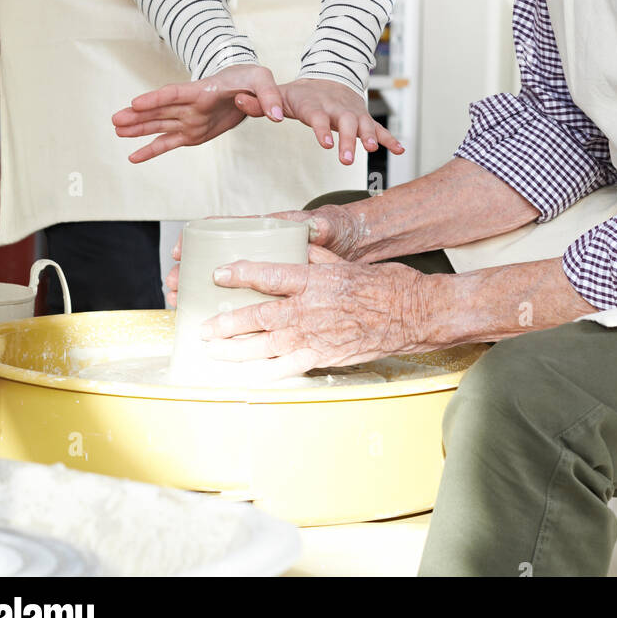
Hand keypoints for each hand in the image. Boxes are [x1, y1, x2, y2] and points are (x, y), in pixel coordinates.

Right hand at [111, 65, 284, 162]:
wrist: (250, 89)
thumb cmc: (252, 79)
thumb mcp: (264, 81)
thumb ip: (268, 96)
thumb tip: (277, 116)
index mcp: (203, 90)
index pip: (176, 93)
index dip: (156, 98)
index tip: (135, 102)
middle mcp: (191, 105)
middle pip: (160, 109)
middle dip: (139, 115)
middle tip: (115, 119)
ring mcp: (189, 119)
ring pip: (160, 125)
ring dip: (138, 129)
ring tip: (116, 130)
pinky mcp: (193, 133)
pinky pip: (169, 142)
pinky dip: (152, 150)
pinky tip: (134, 156)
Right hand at [164, 211, 327, 304]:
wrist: (354, 244)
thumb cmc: (338, 232)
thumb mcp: (331, 228)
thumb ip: (323, 227)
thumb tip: (317, 227)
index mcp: (271, 228)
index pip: (229, 227)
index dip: (200, 236)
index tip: (181, 248)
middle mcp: (262, 247)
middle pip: (218, 258)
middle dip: (190, 271)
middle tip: (172, 284)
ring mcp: (265, 271)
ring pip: (225, 282)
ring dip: (199, 292)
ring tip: (179, 303)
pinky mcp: (274, 290)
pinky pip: (242, 299)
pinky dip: (223, 308)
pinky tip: (206, 318)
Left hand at [197, 255, 433, 376]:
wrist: (412, 314)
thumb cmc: (384, 285)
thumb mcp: (347, 262)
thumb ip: (316, 256)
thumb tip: (294, 243)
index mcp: (315, 280)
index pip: (268, 275)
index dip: (241, 274)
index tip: (219, 274)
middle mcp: (310, 310)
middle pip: (258, 317)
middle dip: (227, 323)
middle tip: (204, 327)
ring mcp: (316, 337)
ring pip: (266, 346)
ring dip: (236, 350)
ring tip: (214, 351)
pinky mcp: (324, 358)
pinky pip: (289, 368)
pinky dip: (266, 373)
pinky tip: (249, 375)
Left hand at [232, 76, 403, 164]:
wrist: (328, 77)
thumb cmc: (301, 94)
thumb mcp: (279, 95)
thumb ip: (258, 103)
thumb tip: (237, 101)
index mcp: (314, 104)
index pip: (318, 116)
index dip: (322, 128)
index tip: (325, 142)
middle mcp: (336, 108)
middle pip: (344, 122)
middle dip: (347, 139)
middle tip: (347, 158)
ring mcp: (353, 113)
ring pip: (364, 124)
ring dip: (370, 137)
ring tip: (373, 150)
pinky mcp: (363, 118)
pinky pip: (379, 128)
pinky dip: (390, 138)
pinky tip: (400, 150)